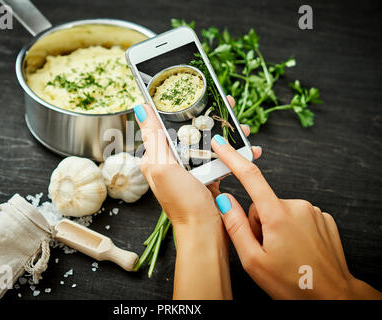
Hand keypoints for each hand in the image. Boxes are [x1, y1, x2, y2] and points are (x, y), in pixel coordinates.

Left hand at [135, 96, 260, 227]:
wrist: (205, 232)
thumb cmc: (182, 204)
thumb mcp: (163, 168)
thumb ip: (154, 139)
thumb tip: (140, 109)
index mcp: (157, 158)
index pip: (164, 124)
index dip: (179, 106)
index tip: (195, 92)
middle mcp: (172, 162)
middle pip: (189, 130)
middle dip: (209, 116)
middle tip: (227, 105)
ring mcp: (191, 169)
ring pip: (208, 142)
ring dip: (226, 132)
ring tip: (243, 127)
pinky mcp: (207, 177)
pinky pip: (220, 158)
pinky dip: (233, 152)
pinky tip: (248, 148)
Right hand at [211, 134, 381, 299]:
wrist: (332, 296)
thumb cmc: (293, 283)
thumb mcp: (253, 260)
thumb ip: (235, 226)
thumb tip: (224, 201)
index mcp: (277, 215)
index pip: (250, 177)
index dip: (233, 158)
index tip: (222, 144)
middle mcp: (296, 206)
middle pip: (262, 204)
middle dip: (258, 223)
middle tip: (265, 248)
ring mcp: (312, 211)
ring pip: (278, 210)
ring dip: (275, 227)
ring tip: (283, 251)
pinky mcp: (322, 218)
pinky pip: (295, 216)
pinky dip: (291, 229)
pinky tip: (296, 247)